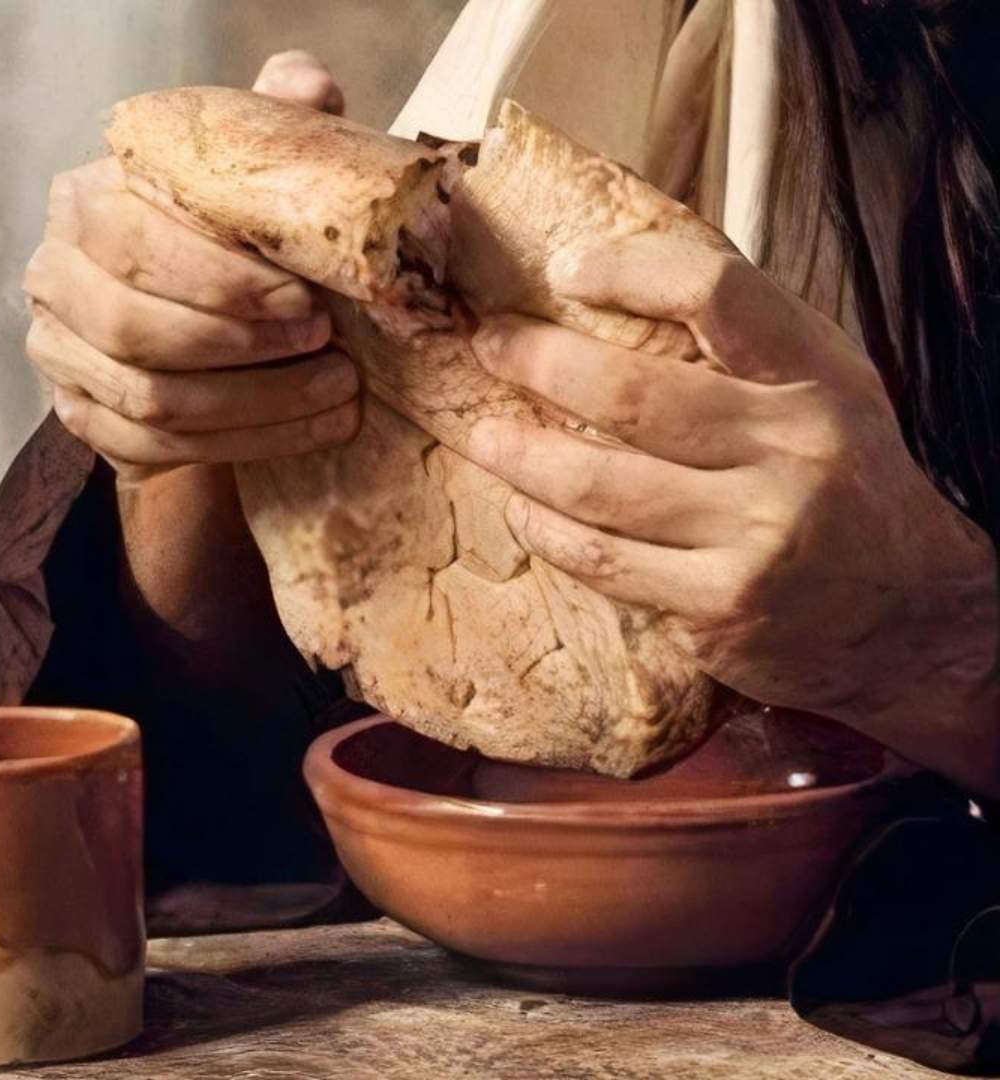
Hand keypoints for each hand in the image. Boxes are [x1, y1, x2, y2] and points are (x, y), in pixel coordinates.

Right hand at [22, 51, 360, 487]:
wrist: (208, 314)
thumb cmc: (233, 231)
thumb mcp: (252, 170)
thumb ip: (276, 120)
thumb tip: (308, 91)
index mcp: (84, 201)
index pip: (133, 243)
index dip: (221, 278)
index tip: (305, 295)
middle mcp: (53, 276)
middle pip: (131, 327)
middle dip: (241, 343)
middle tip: (326, 342)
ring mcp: (58, 355)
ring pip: (149, 398)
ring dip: (255, 401)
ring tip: (337, 387)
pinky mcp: (82, 417)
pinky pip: (155, 449)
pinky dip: (244, 443)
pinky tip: (311, 427)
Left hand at [462, 230, 999, 790]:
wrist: (917, 617)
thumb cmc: (848, 486)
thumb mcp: (826, 392)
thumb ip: (744, 346)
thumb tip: (616, 282)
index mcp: (818, 377)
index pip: (718, 293)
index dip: (628, 271)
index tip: (564, 267)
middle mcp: (792, 450)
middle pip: (630, 394)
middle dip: (537, 362)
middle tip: (488, 344)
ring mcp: (756, 534)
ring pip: (599, 486)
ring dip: (519, 455)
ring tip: (478, 432)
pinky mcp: (721, 607)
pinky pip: (603, 561)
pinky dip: (545, 530)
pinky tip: (519, 509)